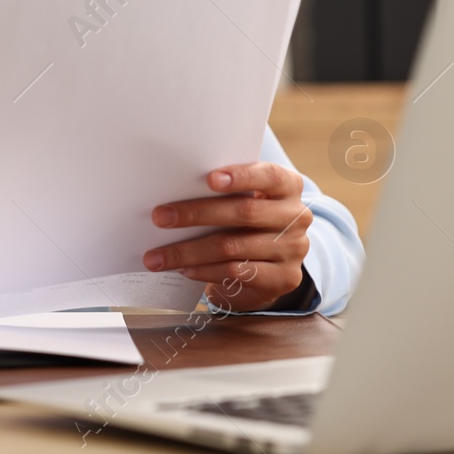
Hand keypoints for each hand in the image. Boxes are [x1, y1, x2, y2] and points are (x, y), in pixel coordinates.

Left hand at [144, 162, 312, 311]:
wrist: (270, 263)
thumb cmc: (245, 220)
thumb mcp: (244, 199)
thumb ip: (222, 190)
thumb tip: (171, 189)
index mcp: (288, 186)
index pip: (268, 175)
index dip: (241, 176)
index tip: (209, 179)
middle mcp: (296, 216)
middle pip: (243, 212)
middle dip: (196, 214)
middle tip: (160, 217)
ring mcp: (293, 249)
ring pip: (232, 247)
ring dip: (189, 251)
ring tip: (158, 255)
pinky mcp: (284, 278)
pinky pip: (237, 272)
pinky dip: (205, 270)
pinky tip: (183, 269)